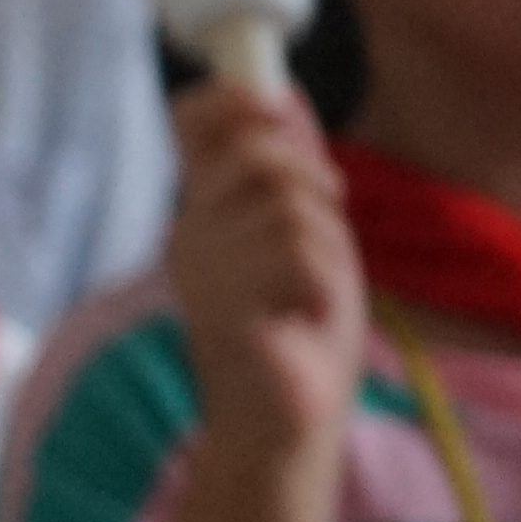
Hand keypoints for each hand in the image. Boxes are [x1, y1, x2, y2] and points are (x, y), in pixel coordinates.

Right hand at [164, 76, 359, 468]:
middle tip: (329, 213)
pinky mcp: (226, 316)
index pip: (192, 123)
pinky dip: (319, 283)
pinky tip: (308, 312)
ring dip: (323, 243)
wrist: (283, 428)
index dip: (230, 98)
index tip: (271, 107)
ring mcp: (204, 276)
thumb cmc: (299, 333)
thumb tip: (285, 93)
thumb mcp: (306, 235)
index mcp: (204, 211)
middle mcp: (191, 236)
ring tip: (316, 287)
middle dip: (308, 175)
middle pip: (254, 155)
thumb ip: (291, 170)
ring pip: (283, 207)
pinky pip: (291, 261)